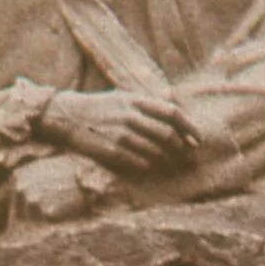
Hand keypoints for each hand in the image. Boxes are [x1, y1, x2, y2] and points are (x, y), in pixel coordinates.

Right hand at [42, 86, 198, 174]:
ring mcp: (121, 133)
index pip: (172, 113)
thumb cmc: (99, 107)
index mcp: (136, 100)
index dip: (189, 127)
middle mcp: (131, 115)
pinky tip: (154, 169)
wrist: (67, 115)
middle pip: (167, 134)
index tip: (197, 140)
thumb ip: (147, 104)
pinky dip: (149, 166)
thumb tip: (174, 115)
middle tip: (190, 159)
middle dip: (183, 149)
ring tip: (177, 167)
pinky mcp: (111, 149)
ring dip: (169, 161)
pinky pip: (137, 161)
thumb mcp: (124, 96)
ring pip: (155, 150)